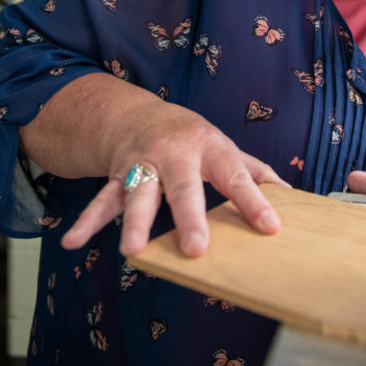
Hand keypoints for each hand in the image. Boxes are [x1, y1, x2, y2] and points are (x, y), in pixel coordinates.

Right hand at [61, 100, 285, 257]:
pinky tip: (73, 242)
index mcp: (209, 148)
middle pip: (182, 187)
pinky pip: (101, 199)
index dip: (254, 201)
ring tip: (131, 251)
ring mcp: (142, 165)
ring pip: (138, 194)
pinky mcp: (117, 176)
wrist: (138, 114)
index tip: (271, 227)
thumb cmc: (191, 138)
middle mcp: (174, 155)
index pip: (236, 177)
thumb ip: (254, 172)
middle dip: (188, 217)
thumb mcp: (224, 147)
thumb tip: (291, 197)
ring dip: (133, 222)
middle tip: (196, 249)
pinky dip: (87, 221)